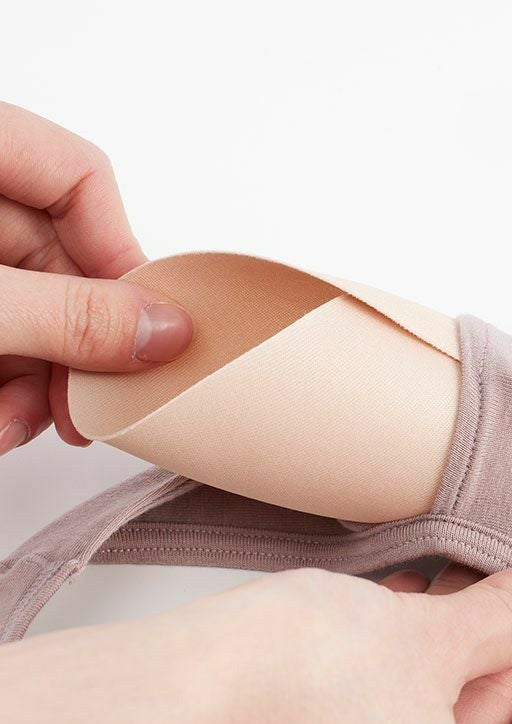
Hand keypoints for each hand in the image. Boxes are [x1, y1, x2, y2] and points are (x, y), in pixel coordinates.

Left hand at [0, 102, 192, 453]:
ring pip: (27, 314)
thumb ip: (68, 316)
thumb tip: (163, 333)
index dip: (121, 255)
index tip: (145, 328)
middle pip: (58, 265)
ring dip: (34, 385)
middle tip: (91, 409)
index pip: (78, 177)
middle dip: (73, 351)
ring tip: (18, 428)